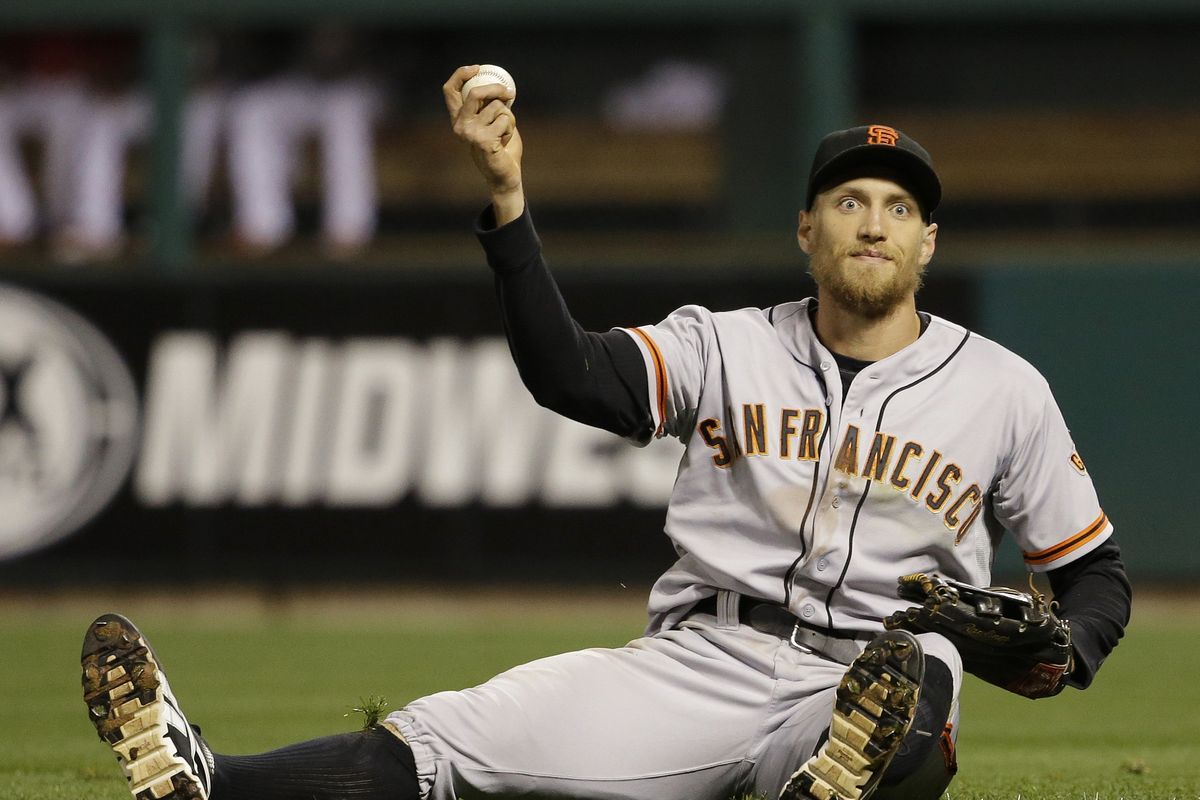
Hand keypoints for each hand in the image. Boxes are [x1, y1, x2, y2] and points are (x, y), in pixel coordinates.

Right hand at [444, 65, 524, 223]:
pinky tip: (504, 141)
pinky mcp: (483, 141)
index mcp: (458, 119)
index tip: (477, 68)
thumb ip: (489, 105)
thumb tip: (498, 83)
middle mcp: (459, 126)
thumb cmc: (500, 147)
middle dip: (496, 89)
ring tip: (504, 132)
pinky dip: (510, 127)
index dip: (461, 74)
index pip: (450, 90)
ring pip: (497, 107)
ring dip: (508, 117)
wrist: (504, 175)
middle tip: (509, 93)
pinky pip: (505, 120)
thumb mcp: (492, 121)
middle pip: (475, 93)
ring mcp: (469, 134)